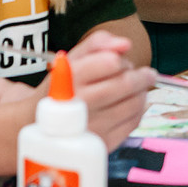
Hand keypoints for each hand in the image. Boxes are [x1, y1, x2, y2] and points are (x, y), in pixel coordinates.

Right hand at [63, 28, 151, 142]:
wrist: (39, 126)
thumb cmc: (61, 87)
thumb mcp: (71, 59)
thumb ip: (98, 43)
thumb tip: (125, 44)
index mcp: (70, 78)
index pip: (111, 62)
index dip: (120, 60)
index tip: (120, 62)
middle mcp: (81, 103)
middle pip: (126, 84)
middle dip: (142, 76)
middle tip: (148, 74)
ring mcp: (92, 126)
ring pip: (135, 103)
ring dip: (142, 92)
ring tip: (139, 88)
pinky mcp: (102, 143)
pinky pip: (134, 122)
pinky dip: (138, 110)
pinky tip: (131, 104)